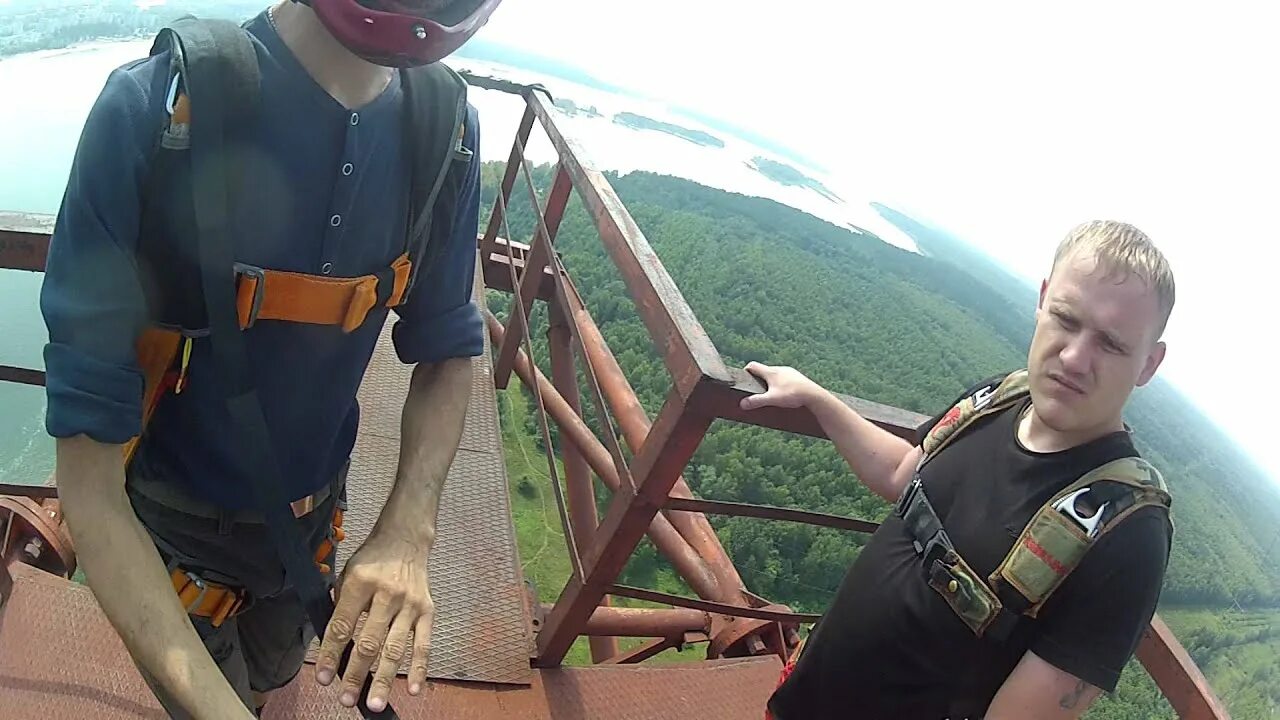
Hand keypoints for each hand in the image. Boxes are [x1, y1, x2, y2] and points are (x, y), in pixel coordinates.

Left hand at [314, 535, 433, 711]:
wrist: (405, 539)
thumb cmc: (371, 559)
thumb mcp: (346, 575)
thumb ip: (340, 608)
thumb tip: (333, 648)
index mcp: (360, 583)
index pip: (342, 626)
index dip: (331, 655)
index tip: (324, 679)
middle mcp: (386, 594)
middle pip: (369, 642)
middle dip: (355, 674)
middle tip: (346, 699)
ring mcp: (409, 604)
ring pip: (395, 648)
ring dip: (383, 678)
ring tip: (374, 702)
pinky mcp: (427, 610)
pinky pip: (423, 643)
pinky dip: (418, 668)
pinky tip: (412, 688)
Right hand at [740, 362, 821, 409]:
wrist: (813, 395)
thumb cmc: (792, 395)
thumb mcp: (772, 400)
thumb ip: (756, 401)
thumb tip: (742, 404)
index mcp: (770, 372)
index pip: (753, 365)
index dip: (746, 371)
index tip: (744, 379)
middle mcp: (779, 369)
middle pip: (763, 370)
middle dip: (758, 379)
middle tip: (756, 390)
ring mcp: (789, 371)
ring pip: (775, 374)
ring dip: (770, 381)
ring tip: (770, 394)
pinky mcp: (796, 376)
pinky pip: (784, 377)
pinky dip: (780, 383)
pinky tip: (784, 393)